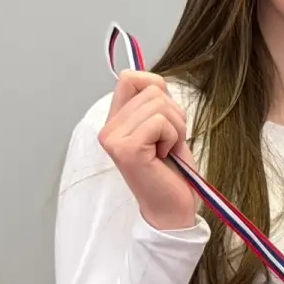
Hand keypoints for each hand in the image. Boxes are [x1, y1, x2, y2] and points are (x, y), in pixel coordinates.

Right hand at [97, 70, 199, 231]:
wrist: (172, 206)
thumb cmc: (172, 169)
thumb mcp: (165, 126)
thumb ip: (155, 101)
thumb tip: (149, 77)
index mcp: (115, 121)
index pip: (130, 77)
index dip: (157, 88)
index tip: (165, 117)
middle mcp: (108, 129)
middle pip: (151, 89)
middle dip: (173, 113)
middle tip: (168, 141)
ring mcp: (114, 139)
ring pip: (158, 104)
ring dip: (175, 127)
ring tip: (166, 149)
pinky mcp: (127, 150)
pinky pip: (160, 122)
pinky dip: (172, 137)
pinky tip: (163, 156)